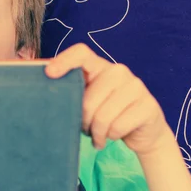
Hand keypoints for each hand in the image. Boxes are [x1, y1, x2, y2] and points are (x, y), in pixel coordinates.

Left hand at [45, 43, 170, 154]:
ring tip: (97, 135)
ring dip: (96, 132)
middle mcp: (119, 72)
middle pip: (88, 100)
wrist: (144, 131)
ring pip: (103, 116)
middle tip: (85, 128)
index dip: (64, 61)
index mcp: (100, 67)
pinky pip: (118, 127)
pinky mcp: (148, 106)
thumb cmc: (107, 115)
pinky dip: (111, 136)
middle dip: (83, 121)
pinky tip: (112, 136)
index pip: (81, 53)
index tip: (49, 74)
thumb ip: (72, 93)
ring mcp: (136, 87)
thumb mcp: (89, 102)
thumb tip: (42, 93)